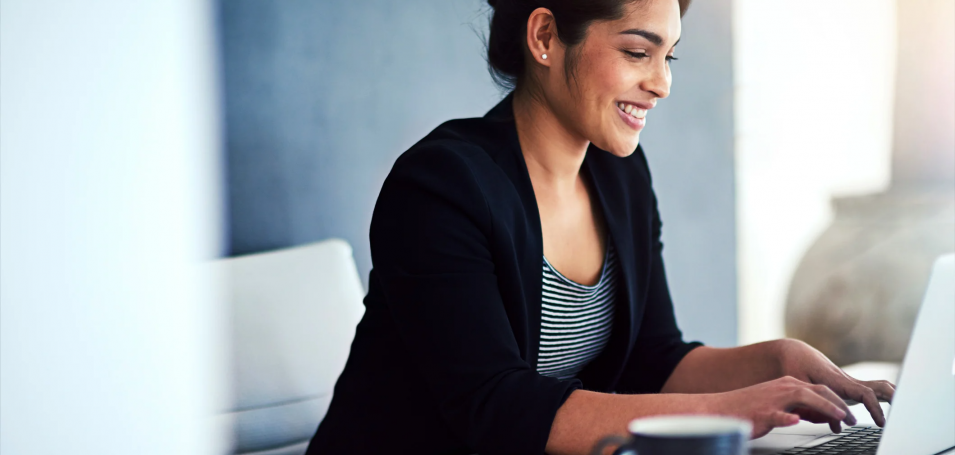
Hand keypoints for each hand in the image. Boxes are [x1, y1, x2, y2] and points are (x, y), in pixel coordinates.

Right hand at [710, 376, 856, 438]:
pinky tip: (795, 420)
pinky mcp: (762, 412)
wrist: (721, 409)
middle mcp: (783, 388)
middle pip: (818, 391)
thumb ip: (800, 408)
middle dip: (838, 404)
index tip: (850, 415)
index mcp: (788, 385)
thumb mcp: (780, 407)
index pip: (821, 389)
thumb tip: (821, 416)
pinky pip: (776, 414)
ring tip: (838, 418)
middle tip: (852, 420)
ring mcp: (773, 399)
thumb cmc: (751, 409)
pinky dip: (787, 417)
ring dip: (823, 407)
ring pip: (802, 397)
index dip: (839, 401)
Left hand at [777, 339, 895, 426]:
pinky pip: (870, 389)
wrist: (793, 353)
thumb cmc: (795, 367)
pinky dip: (882, 397)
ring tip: (904, 412)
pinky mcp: (848, 385)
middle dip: (894, 399)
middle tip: (903, 416)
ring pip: (878, 386)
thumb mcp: (801, 388)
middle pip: (879, 387)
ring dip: (892, 396)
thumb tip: (837, 427)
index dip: (875, 408)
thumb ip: (818, 408)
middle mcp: (848, 380)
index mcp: (838, 380)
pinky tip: (891, 407)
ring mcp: (850, 382)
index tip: (881, 423)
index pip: (865, 393)